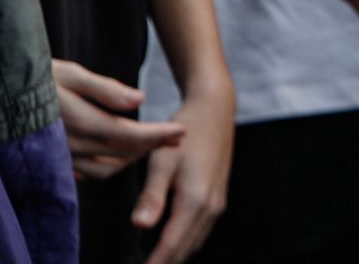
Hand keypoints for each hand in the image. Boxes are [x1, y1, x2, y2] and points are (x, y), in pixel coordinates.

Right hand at [52, 59, 185, 181]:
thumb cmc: (36, 75)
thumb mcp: (71, 73)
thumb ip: (106, 89)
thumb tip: (140, 99)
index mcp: (77, 121)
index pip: (127, 134)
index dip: (156, 135)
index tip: (182, 131)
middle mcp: (68, 145)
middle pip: (121, 153)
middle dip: (152, 146)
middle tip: (177, 137)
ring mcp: (59, 157)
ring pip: (105, 168)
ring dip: (132, 158)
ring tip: (152, 144)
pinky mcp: (51, 162)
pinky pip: (86, 173)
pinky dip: (108, 166)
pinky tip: (119, 155)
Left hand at [132, 76, 233, 263]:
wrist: (214, 110)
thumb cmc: (185, 132)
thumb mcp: (162, 162)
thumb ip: (151, 197)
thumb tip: (140, 227)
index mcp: (196, 201)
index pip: (171, 246)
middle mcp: (211, 207)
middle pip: (185, 250)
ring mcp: (217, 203)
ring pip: (194, 243)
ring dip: (175, 255)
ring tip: (152, 262)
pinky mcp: (218, 197)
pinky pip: (200, 231)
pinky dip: (184, 243)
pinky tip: (169, 244)